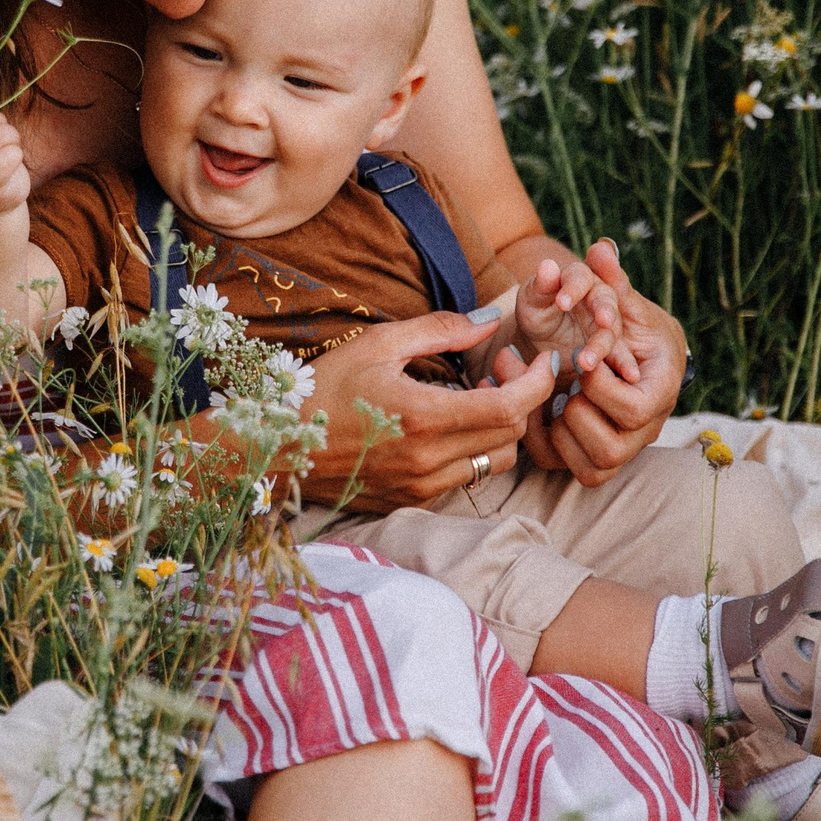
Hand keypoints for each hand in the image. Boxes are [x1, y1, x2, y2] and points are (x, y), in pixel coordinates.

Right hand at [294, 312, 560, 511]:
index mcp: (423, 418)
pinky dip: (473, 449)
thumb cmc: (323, 389)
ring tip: (474, 397)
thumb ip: (440, 330)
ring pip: (495, 462)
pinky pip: (466, 477)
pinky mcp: (413, 501)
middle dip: (520, 398)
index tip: (543, 360)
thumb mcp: (379, 344)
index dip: (538, 382)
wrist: (276, 448)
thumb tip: (491, 320)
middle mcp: (429, 461)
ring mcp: (422, 486)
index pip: (509, 408)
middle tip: (498, 368)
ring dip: (499, 428)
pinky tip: (449, 423)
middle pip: (511, 435)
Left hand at [494, 241, 684, 487]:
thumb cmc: (628, 324)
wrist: (632, 354)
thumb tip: (600, 249)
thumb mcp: (621, 300)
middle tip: (556, 379)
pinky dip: (550, 447)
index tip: (579, 359)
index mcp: (661, 388)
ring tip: (546, 395)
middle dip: (575, 412)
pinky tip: (537, 414)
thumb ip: (611, 279)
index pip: (635, 408)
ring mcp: (626, 449)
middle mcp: (648, 428)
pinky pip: (576, 472)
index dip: (601, 387)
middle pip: (613, 448)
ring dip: (559, 431)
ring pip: (592, 467)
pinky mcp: (601, 461)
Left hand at [511, 258, 637, 381]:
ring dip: (603, 346)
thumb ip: (540, 285)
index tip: (562, 302)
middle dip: (605, 310)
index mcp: (577, 277)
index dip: (573, 288)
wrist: (542, 341)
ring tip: (587, 362)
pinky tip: (629, 375)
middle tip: (603, 321)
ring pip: (611, 330)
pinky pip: (619, 353)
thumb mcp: (531, 301)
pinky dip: (623, 364)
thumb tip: (547, 265)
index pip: (579, 276)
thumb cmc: (535, 313)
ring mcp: (607, 321)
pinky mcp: (612, 344)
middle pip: (605, 301)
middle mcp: (598, 295)